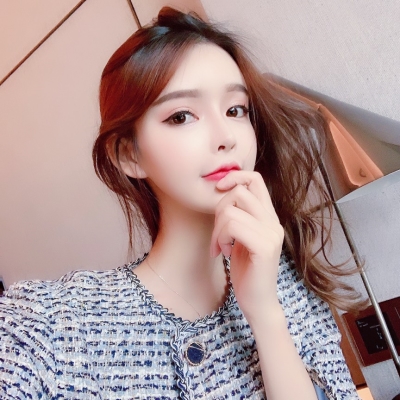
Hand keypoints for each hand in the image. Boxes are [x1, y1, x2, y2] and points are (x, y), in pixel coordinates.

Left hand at [210, 170, 283, 321]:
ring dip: (217, 229)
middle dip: (219, 210)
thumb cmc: (246, 271)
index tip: (218, 188)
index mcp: (269, 217)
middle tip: (218, 233)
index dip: (235, 177)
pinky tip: (223, 252)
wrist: (258, 302)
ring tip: (220, 246)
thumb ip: (239, 216)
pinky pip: (233, 226)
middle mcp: (273, 222)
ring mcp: (271, 234)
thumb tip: (223, 193)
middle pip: (240, 191)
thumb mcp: (241, 238)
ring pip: (231, 210)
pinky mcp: (264, 247)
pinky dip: (221, 238)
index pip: (255, 179)